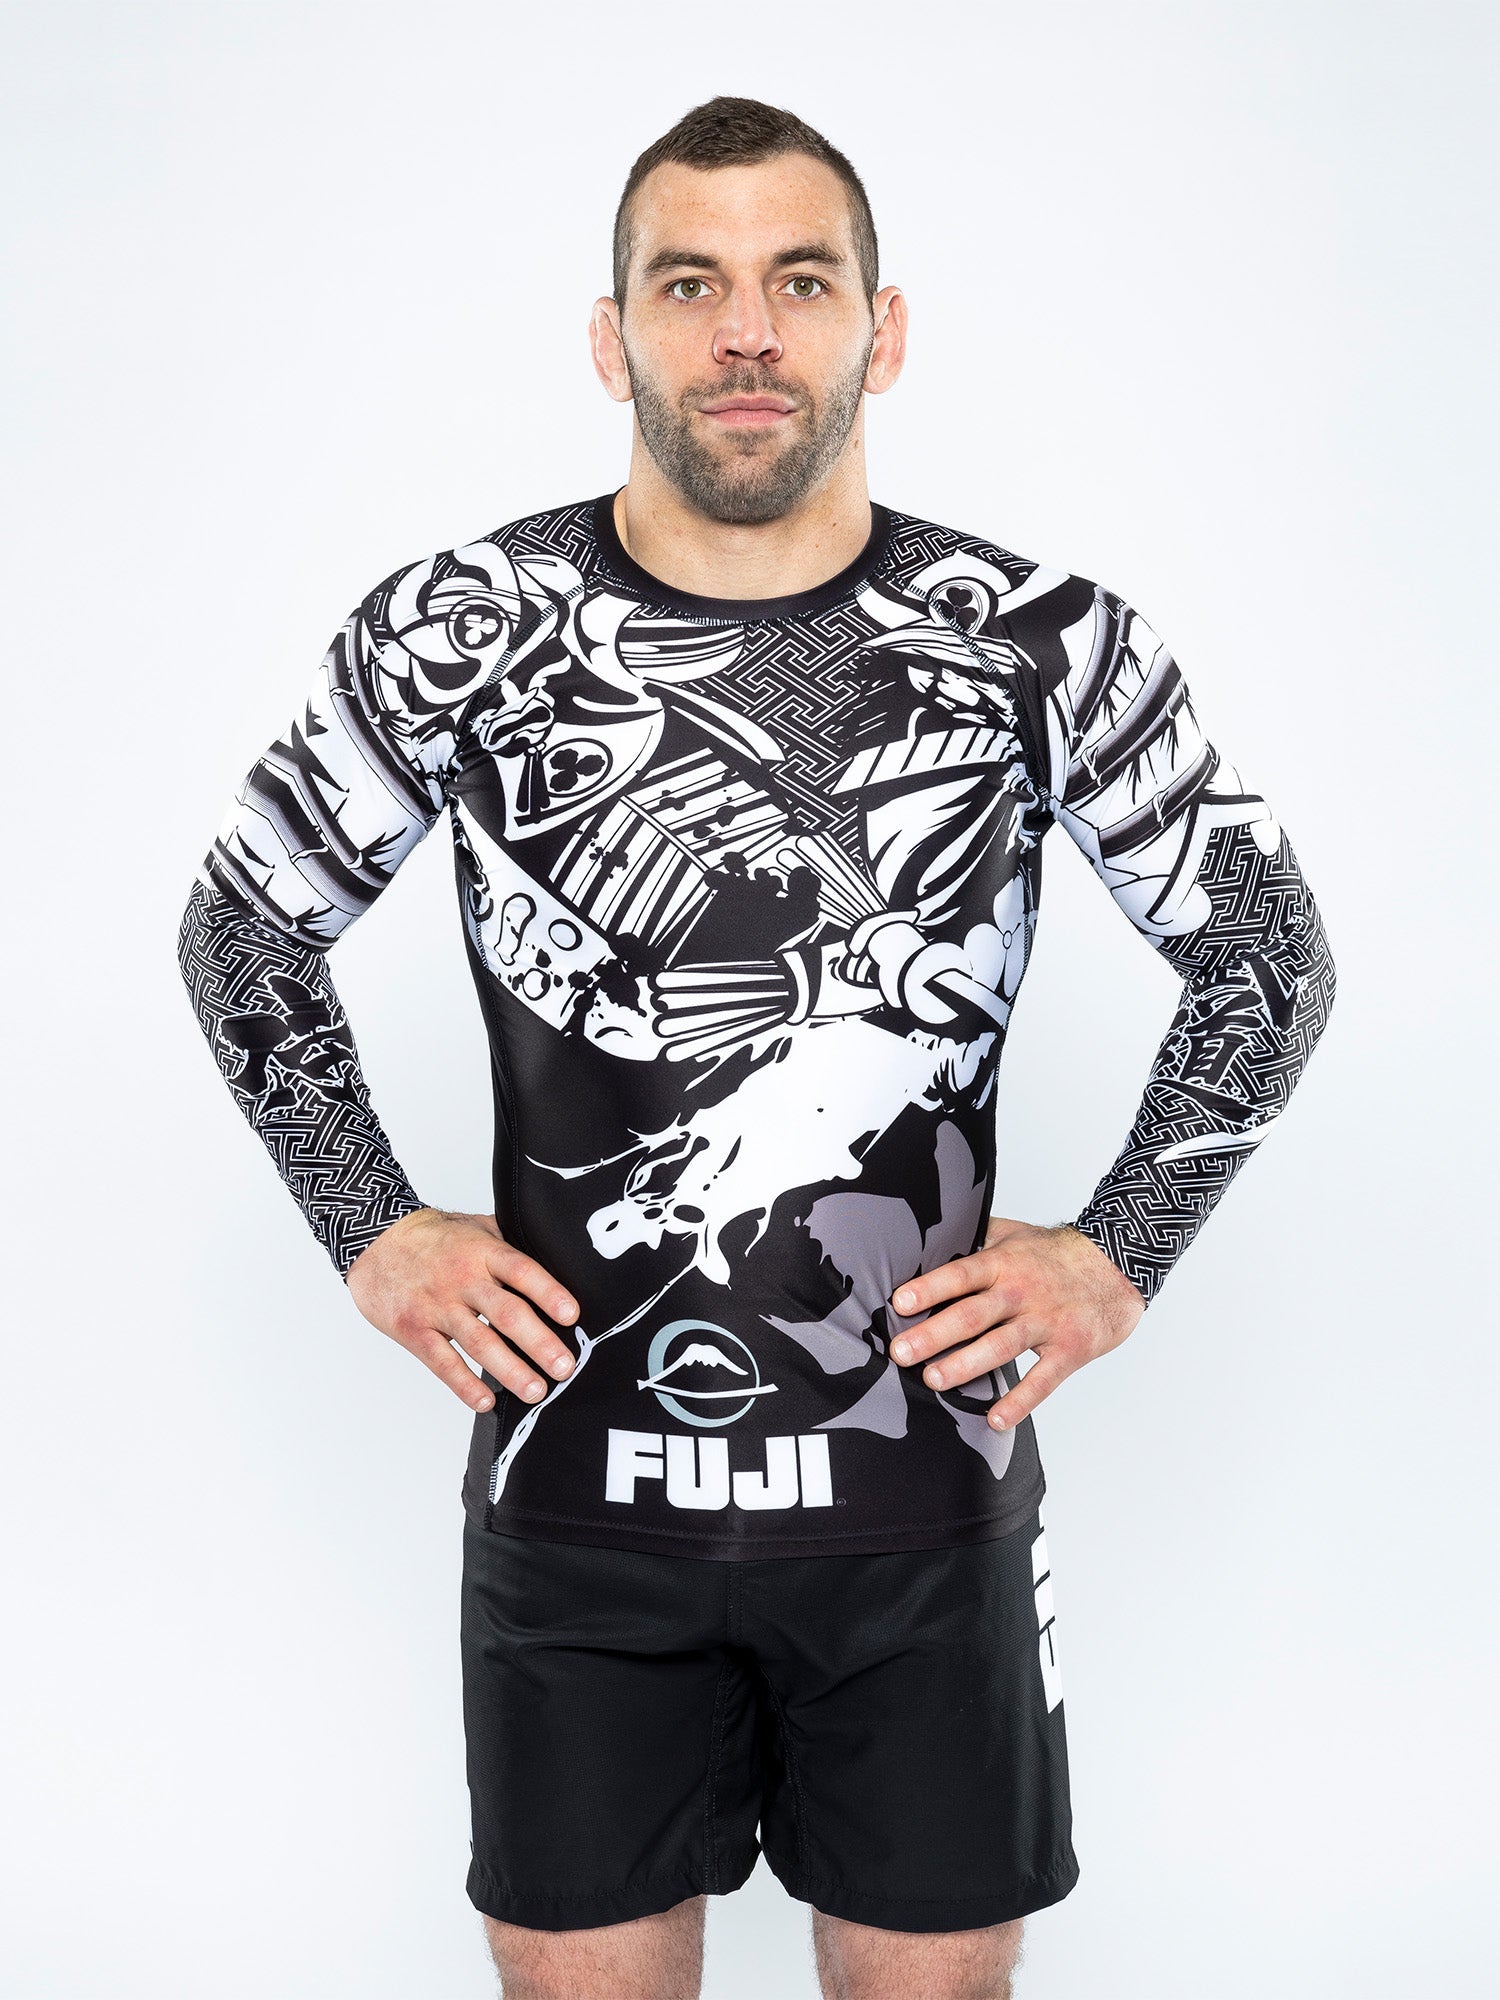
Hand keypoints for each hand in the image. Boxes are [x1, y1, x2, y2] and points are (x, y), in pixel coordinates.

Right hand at [345, 1207, 578, 1412]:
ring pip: (478, 1342)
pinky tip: (485, 1402)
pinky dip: (463, 1383)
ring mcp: (437, 1305)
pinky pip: (442, 1361)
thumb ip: (509, 1243)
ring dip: (510, 1370)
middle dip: (538, 1343)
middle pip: (506, 1313)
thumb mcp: (475, 1226)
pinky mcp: (413, 1328)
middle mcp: (463, 1279)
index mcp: (483, 1252)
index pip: (522, 1271)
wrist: (375, 1239)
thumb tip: (555, 1256)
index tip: (572, 1316)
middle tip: (564, 1367)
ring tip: (536, 1391)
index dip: (548, 1293)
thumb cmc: (434, 1236)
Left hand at [887, 1216, 1145, 1431]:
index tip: (899, 1302)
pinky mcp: (1069, 1349)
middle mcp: (1021, 1292)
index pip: (961, 1274)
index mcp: (1003, 1263)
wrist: (1119, 1264)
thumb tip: (928, 1237)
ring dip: (965, 1365)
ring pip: (1000, 1347)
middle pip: (972, 1314)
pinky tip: (995, 1419)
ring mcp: (1046, 1321)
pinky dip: (1020, 1401)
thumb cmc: (1056, 1252)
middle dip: (933, 1335)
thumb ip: (975, 1236)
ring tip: (933, 1380)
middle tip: (901, 1352)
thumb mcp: (1014, 1233)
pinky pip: (1042, 1380)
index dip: (930, 1288)